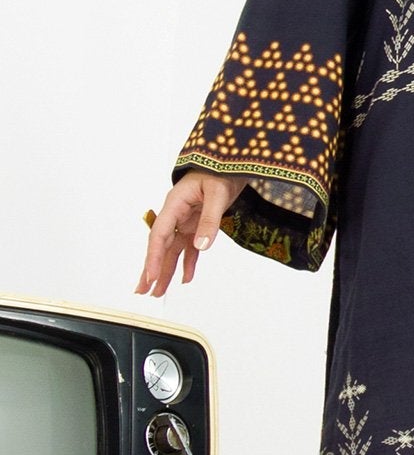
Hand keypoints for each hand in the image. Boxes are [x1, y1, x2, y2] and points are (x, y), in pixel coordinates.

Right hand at [136, 171, 247, 296]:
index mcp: (175, 204)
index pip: (160, 234)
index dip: (153, 257)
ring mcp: (186, 221)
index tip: (151, 276)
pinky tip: (185, 278)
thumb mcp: (218, 194)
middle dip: (151, 269)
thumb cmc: (220, 171)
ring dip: (166, 270)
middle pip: (160, 246)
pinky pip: (190, 248)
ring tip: (158, 292)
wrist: (230, 162)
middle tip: (143, 290)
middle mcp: (176, 215)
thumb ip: (210, 220)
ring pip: (172, 250)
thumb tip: (201, 246)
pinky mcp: (197, 225)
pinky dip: (188, 263)